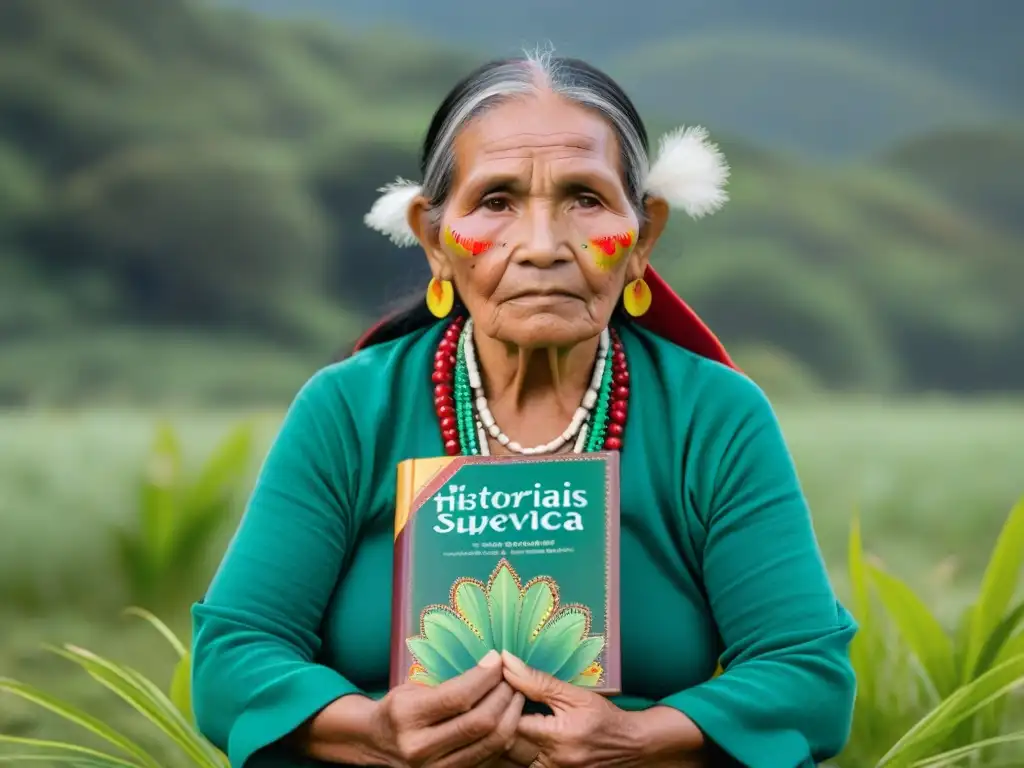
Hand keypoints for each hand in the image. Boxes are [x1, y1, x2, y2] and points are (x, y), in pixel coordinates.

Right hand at [371, 649, 524, 767]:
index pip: (457, 696)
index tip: (497, 659)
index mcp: (406, 716)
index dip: (484, 677)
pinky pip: (490, 757)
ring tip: (515, 694)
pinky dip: (505, 735)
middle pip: (479, 722)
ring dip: (511, 715)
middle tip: (511, 676)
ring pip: (490, 743)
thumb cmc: (399, 709)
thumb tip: (493, 663)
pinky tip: (508, 716)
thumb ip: (448, 682)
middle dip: (503, 695)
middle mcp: (420, 747)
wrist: (379, 744)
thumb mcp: (411, 688)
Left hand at [499, 650, 641, 766]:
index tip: (499, 690)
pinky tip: (514, 739)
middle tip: (496, 704)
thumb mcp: (574, 694)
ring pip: (510, 760)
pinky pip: (523, 767)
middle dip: (498, 722)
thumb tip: (507, 662)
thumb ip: (538, 682)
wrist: (630, 745)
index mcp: (557, 736)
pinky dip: (514, 754)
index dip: (499, 705)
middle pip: (506, 745)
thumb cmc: (603, 716)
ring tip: (501, 720)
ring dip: (502, 740)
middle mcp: (553, 761)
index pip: (510, 722)